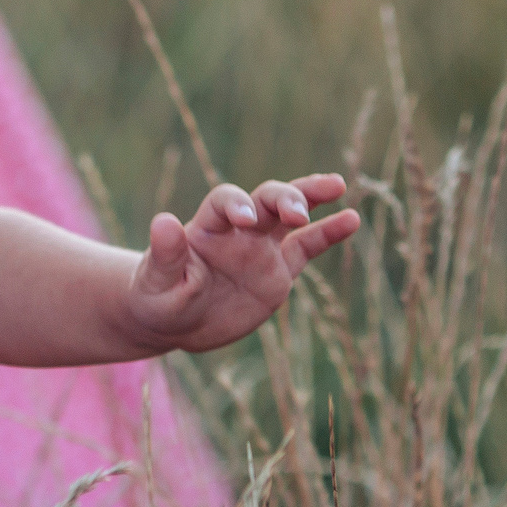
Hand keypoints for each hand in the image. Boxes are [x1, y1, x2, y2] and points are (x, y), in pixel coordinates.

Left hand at [122, 175, 358, 353]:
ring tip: (336, 185)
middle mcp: (238, 231)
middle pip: (264, 199)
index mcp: (207, 227)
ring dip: (309, 197)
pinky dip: (329, 233)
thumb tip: (164, 221)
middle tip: (297, 213)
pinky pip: (307, 248)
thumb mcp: (155, 281)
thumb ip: (165, 254)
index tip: (245, 220)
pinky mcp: (278, 272)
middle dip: (283, 199)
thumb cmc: (158, 298)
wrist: (174, 321)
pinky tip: (351, 220)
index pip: (225, 202)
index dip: (237, 205)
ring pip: (289, 214)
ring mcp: (261, 248)